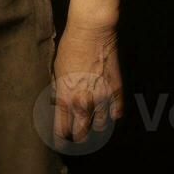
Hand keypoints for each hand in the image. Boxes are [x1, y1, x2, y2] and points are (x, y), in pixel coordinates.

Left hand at [51, 21, 122, 146]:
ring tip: (92, 120)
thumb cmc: (69, 47)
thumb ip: (59, 90)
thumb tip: (58, 104)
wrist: (91, 32)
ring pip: (100, 127)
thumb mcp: (56, 70)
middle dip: (77, 136)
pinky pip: (116, 115)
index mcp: (64, 97)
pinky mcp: (116, 92)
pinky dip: (112, 115)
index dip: (61, 138)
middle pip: (81, 134)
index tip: (61, 142)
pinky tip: (106, 111)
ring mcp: (101, 99)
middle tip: (76, 135)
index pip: (61, 130)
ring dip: (95, 125)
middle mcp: (82, 103)